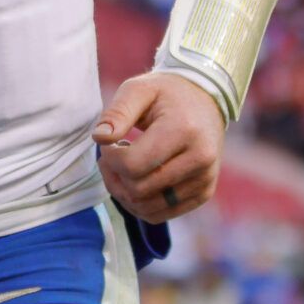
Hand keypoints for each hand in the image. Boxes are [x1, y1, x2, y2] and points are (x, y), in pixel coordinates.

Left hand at [92, 72, 224, 221]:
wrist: (205, 99)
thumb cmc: (166, 93)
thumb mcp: (138, 89)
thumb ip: (117, 113)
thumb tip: (99, 139)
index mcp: (184, 130)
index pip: (134, 165)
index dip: (110, 159)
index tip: (108, 144)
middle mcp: (200, 159)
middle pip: (139, 190)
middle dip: (114, 177)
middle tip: (110, 157)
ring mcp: (205, 179)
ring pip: (149, 208)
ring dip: (124, 194)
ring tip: (123, 168)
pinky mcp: (204, 193)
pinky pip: (162, 214)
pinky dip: (140, 205)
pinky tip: (136, 181)